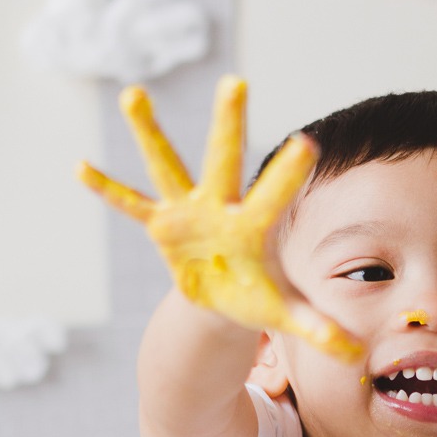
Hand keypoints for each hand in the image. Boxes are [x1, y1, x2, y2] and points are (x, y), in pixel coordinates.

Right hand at [77, 76, 361, 359]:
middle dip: (228, 123)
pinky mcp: (162, 226)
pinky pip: (130, 205)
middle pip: (225, 159)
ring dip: (149, 132)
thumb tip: (355, 355)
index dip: (288, 173)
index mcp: (256, 225)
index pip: (276, 194)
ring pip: (168, 165)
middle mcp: (222, 206)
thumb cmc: (258, 297)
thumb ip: (318, 328)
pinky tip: (80, 165)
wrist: (225, 299)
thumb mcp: (285, 316)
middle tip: (236, 80)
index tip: (307, 143)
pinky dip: (107, 189)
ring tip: (134, 93)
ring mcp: (189, 211)